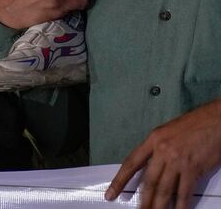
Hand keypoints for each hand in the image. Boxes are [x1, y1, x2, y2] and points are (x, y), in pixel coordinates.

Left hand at [105, 100, 220, 208]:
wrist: (216, 120)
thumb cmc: (194, 124)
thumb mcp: (168, 131)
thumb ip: (158, 148)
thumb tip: (152, 167)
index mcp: (153, 139)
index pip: (131, 163)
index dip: (119, 181)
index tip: (110, 194)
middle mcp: (162, 151)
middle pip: (148, 181)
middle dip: (143, 201)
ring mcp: (178, 161)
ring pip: (164, 189)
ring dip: (158, 206)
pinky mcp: (194, 169)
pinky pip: (184, 192)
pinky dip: (180, 205)